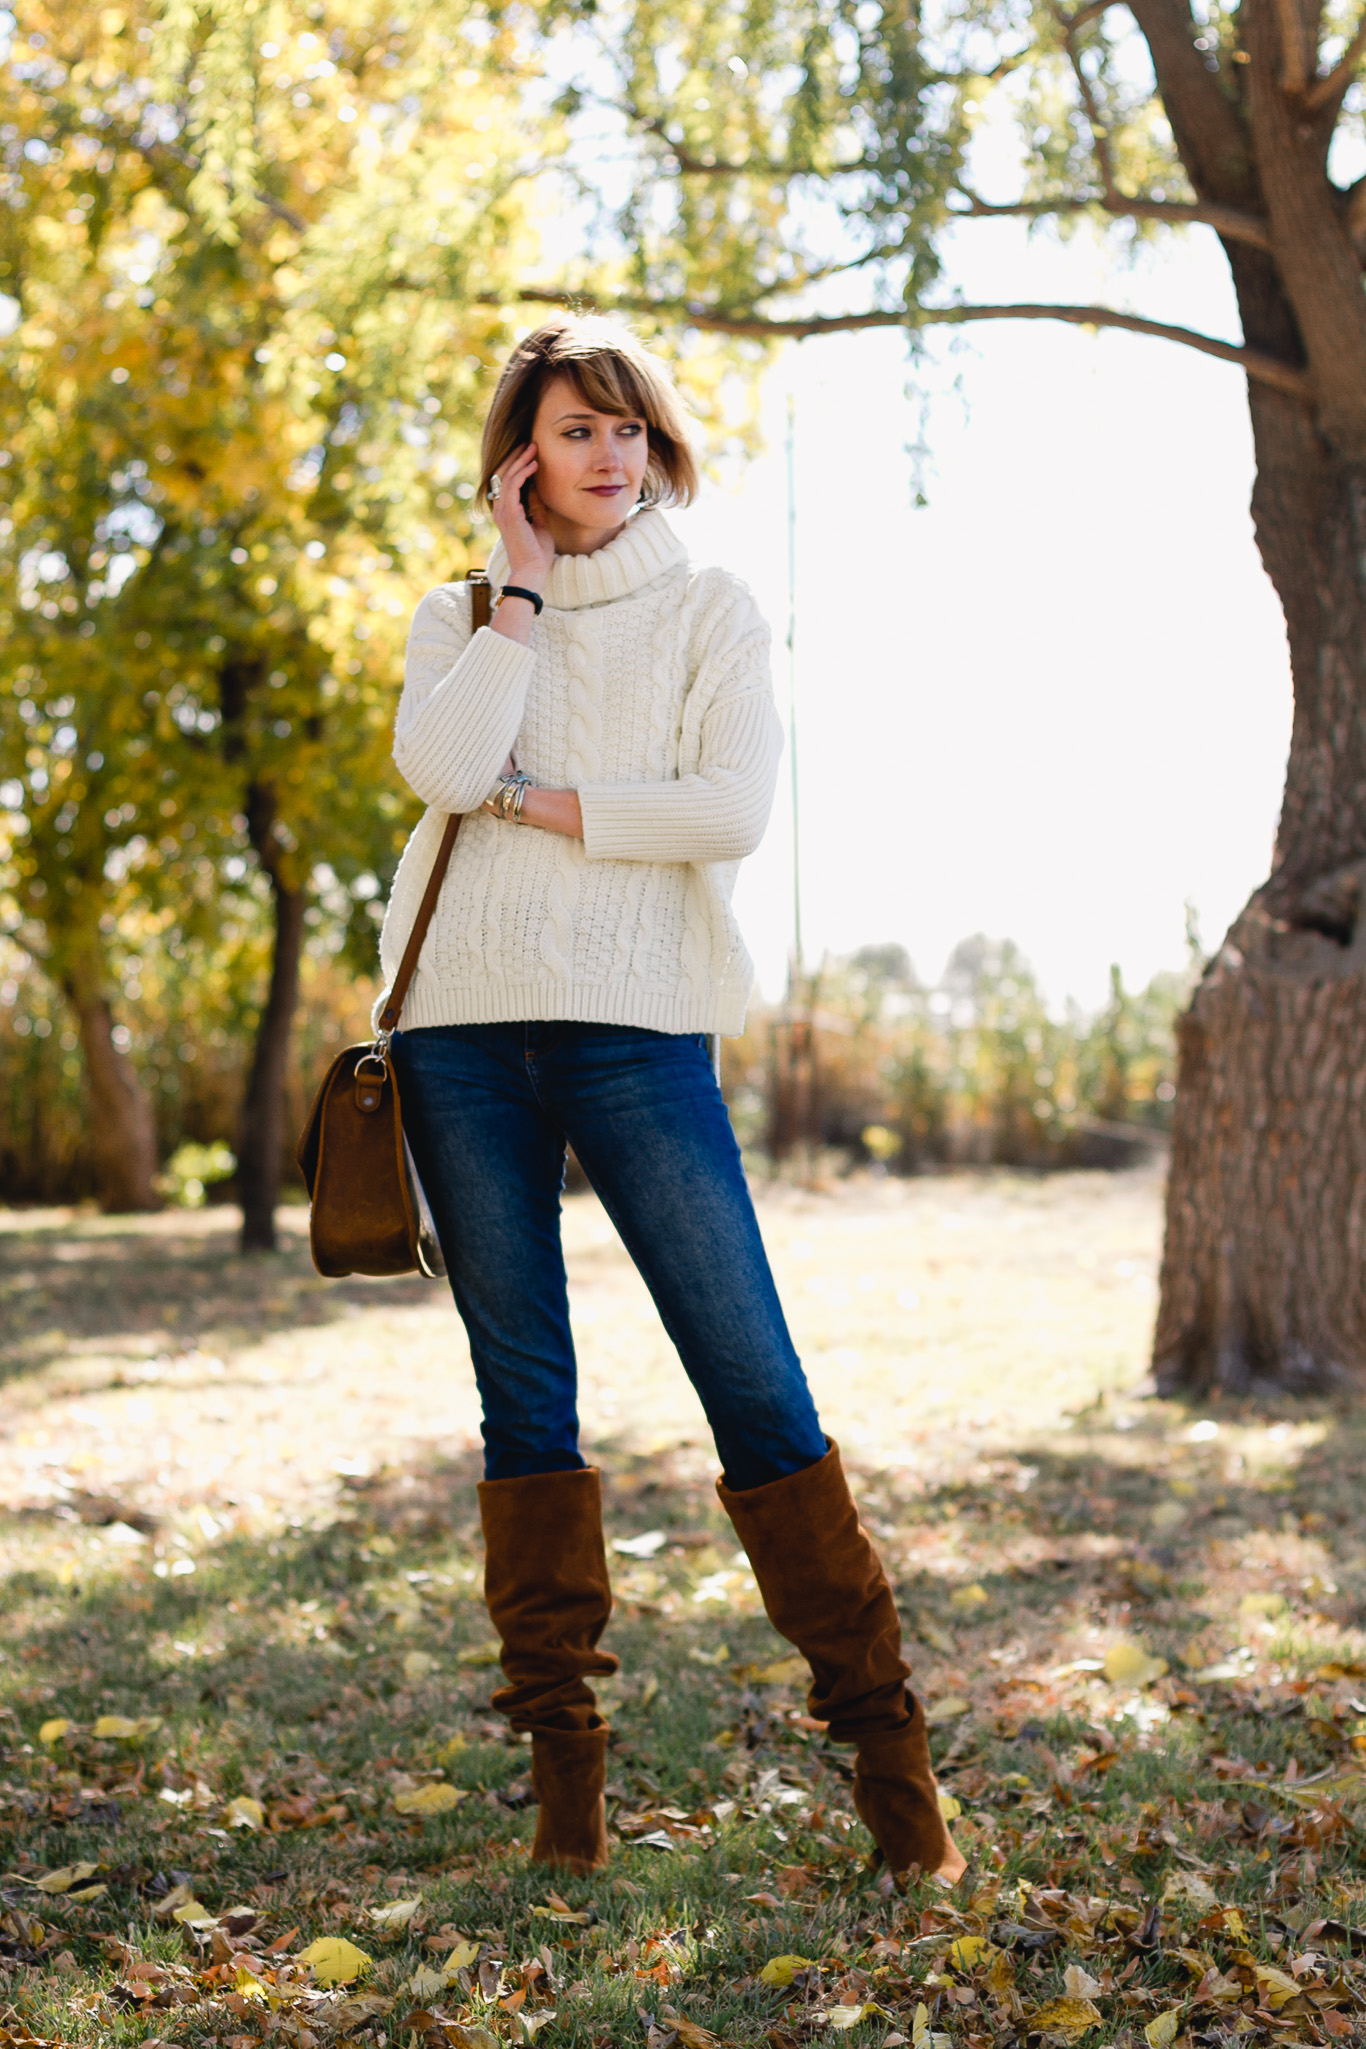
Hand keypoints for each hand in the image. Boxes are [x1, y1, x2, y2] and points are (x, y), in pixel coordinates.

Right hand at [490, 443, 552, 586]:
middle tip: (530, 444)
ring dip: (521, 460)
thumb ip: (536, 506)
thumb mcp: (540, 523)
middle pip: (503, 474)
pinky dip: (523, 472)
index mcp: (506, 512)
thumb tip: (538, 488)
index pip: (506, 482)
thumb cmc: (537, 553)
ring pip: (507, 476)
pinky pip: (513, 485)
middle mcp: (500, 509)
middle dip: (517, 457)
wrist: (532, 572)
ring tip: (533, 448)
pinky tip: (534, 464)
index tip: (530, 453)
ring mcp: (502, 511)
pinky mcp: (509, 513)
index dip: (516, 465)